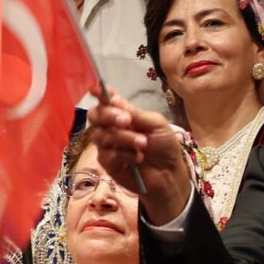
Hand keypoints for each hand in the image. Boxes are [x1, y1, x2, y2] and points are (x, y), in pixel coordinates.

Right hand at [87, 97, 193, 225]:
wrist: (169, 173)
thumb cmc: (164, 146)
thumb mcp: (156, 124)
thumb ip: (136, 113)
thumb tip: (114, 99)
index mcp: (123, 113)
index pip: (106, 100)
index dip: (99, 93)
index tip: (96, 90)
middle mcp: (111, 127)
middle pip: (95, 115)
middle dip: (108, 115)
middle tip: (126, 120)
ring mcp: (107, 145)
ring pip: (102, 136)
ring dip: (124, 138)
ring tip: (143, 144)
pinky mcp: (107, 163)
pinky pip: (108, 154)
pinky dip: (125, 154)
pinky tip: (137, 158)